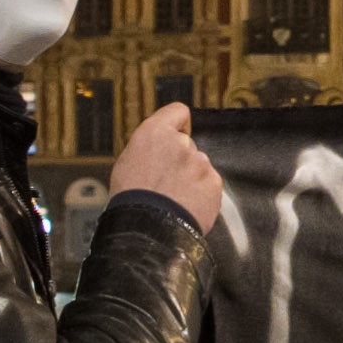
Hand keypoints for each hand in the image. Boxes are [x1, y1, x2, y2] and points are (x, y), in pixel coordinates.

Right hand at [111, 102, 221, 233]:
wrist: (147, 231)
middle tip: (165, 182)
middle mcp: (181, 143)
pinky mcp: (213, 182)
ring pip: (198, 166)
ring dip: (191, 178)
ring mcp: (200, 162)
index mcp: (155, 133)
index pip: (178, 111)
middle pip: (187, 144)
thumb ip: (151, 146)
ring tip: (173, 198)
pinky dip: (201, 193)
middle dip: (180, 160)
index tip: (175, 135)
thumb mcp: (128, 161)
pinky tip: (186, 205)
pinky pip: (209, 183)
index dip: (177, 124)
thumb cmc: (132, 199)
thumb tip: (161, 146)